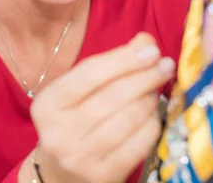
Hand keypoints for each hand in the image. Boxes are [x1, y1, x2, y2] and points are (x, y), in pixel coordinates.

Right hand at [28, 32, 173, 182]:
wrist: (59, 173)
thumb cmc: (72, 121)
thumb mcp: (78, 91)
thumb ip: (108, 64)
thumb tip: (145, 42)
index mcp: (47, 104)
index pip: (89, 74)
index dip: (123, 59)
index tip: (150, 49)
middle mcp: (58, 132)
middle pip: (112, 96)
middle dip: (144, 77)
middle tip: (165, 65)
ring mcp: (79, 157)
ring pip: (128, 120)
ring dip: (149, 99)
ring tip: (156, 89)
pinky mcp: (101, 176)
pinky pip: (138, 144)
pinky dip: (152, 125)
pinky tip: (153, 115)